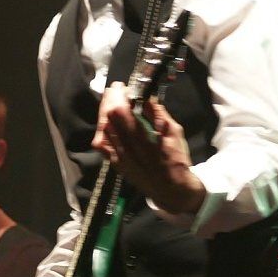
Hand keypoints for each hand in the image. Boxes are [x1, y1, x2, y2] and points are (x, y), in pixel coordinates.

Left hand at [91, 82, 205, 214]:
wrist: (171, 189)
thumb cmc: (176, 159)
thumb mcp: (174, 132)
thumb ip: (158, 113)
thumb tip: (146, 96)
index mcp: (143, 137)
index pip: (120, 111)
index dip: (117, 96)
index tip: (122, 86)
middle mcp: (126, 147)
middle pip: (108, 117)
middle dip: (110, 99)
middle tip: (115, 90)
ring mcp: (118, 156)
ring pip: (102, 129)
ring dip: (106, 112)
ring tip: (112, 102)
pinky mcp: (115, 163)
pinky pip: (101, 144)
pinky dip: (102, 129)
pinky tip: (107, 122)